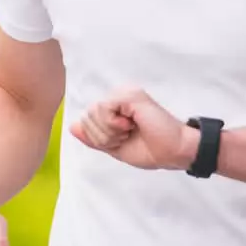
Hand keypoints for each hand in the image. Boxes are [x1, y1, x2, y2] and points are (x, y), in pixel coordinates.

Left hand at [71, 88, 193, 171]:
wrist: (172, 152)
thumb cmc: (150, 150)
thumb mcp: (114, 147)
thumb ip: (94, 138)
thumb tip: (73, 127)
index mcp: (115, 108)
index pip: (86, 121)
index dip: (98, 138)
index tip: (121, 140)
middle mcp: (118, 98)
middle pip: (87, 117)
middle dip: (103, 136)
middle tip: (126, 136)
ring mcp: (124, 94)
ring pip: (93, 113)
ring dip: (110, 131)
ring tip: (130, 131)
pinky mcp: (130, 95)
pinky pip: (103, 108)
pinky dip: (113, 124)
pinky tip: (131, 124)